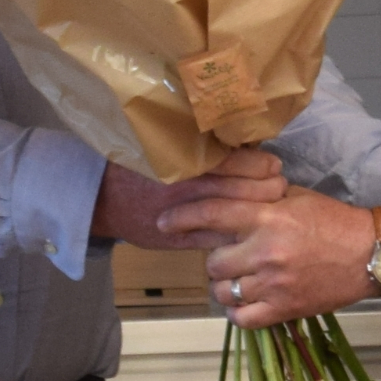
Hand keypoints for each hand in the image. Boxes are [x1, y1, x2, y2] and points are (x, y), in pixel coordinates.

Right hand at [91, 148, 284, 248]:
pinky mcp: (185, 239)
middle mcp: (193, 186)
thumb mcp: (168, 146)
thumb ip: (202, 146)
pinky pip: (222, 239)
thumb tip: (243, 141)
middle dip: (271, 189)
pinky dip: (238, 234)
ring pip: (242, 216)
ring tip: (268, 207)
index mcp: (191, 160)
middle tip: (277, 187)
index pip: (245, 163)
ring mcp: (189, 216)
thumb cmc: (140, 166)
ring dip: (261, 213)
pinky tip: (245, 229)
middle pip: (253, 190)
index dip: (264, 166)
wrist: (103, 199)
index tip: (272, 166)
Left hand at [157, 187, 375, 326]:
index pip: (212, 216)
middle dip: (216, 260)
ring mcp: (274, 283)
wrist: (370, 253)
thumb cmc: (333, 220)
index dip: (182, 219)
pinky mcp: (285, 308)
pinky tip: (245, 303)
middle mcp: (266, 251)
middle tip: (229, 257)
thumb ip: (259, 198)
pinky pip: (243, 319)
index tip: (164, 223)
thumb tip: (225, 192)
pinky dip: (238, 313)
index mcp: (267, 218)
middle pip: (213, 262)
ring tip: (239, 279)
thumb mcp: (295, 198)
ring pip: (224, 291)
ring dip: (226, 286)